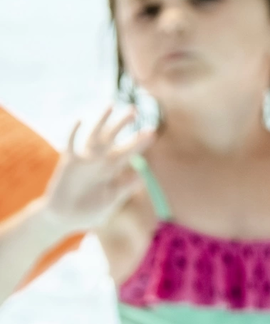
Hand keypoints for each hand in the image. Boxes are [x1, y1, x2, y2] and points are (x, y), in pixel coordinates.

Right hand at [44, 107, 152, 233]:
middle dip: (122, 124)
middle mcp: (100, 161)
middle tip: (134, 110)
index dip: (139, 142)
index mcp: (113, 169)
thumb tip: (141, 177)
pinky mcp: (68, 164)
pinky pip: (70, 146)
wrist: (63, 219)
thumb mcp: (110, 202)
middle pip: (113, 138)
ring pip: (94, 136)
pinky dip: (74, 133)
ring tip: (111, 105)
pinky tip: (79, 120)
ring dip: (101, 121)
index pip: (129, 152)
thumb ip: (124, 189)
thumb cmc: (90, 210)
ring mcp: (84, 161)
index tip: (152, 132)